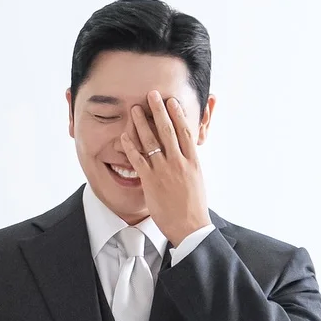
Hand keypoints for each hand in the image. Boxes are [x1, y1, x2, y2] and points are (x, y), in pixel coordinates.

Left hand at [117, 90, 210, 246]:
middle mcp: (179, 162)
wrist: (190, 226)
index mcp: (192, 160)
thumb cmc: (193, 206)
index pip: (185, 131)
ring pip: (152, 142)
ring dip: (142, 124)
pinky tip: (124, 137)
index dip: (177, 114)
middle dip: (159, 110)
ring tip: (135, 110)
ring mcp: (164, 171)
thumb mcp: (197, 179)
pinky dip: (130, 147)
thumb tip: (186, 154)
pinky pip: (138, 161)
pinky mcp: (151, 182)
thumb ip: (189, 164)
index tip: (172, 101)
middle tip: (151, 94)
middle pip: (167, 130)